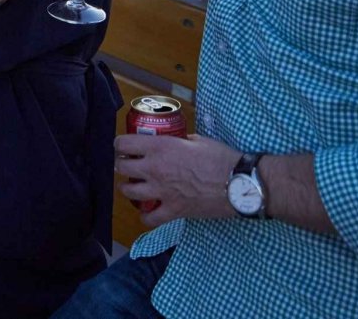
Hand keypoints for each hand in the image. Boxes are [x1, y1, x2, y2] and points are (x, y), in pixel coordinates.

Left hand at [115, 132, 240, 225]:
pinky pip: (149, 218)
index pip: (123, 144)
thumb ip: (180, 141)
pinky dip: (146, 216)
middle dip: (121, 165)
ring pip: (129, 192)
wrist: (237, 183)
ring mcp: (161, 191)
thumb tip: (177, 143)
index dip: (120, 144)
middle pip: (121, 167)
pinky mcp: (172, 211)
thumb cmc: (220, 157)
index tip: (123, 147)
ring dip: (128, 188)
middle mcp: (154, 169)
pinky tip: (148, 212)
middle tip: (128, 165)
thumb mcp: (197, 140)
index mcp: (160, 147)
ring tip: (134, 187)